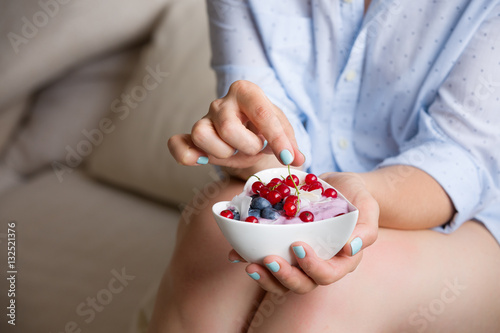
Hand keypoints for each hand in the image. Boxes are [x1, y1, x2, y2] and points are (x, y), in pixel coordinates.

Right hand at [168, 80, 304, 170]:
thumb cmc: (264, 130)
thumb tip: (296, 159)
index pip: (261, 112)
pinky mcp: (191, 138)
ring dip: (223, 153)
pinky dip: (187, 155)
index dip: (276, 138)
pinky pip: (178, 145)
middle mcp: (221, 102)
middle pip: (228, 128)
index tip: (289, 157)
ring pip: (201, 135)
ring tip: (235, 153)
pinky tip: (203, 160)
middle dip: (248, 147)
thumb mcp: (283, 131)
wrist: (248, 133)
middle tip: (256, 149)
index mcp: (246, 92)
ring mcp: (203, 120)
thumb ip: (290, 144)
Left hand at [229, 172, 378, 294]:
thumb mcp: (367, 205)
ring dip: (265, 276)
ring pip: (282, 281)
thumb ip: (366, 228)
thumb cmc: (355, 197)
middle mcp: (320, 264)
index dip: (313, 267)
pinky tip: (236, 253)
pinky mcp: (283, 250)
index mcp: (342, 260)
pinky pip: (268, 262)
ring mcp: (299, 260)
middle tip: (268, 260)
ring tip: (249, 264)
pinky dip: (250, 258)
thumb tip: (351, 248)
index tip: (298, 246)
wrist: (336, 187)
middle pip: (302, 284)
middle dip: (284, 276)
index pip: (328, 274)